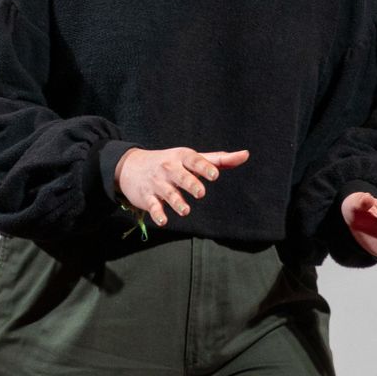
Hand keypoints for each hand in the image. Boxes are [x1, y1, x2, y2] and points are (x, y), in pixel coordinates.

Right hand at [115, 147, 249, 226]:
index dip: (204, 167)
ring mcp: (157, 183)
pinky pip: (152, 206)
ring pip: (168, 193)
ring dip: (176, 202)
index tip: (215, 175)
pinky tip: (164, 220)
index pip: (194, 160)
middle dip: (190, 183)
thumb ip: (219, 160)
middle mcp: (169, 169)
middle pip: (180, 176)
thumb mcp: (192, 158)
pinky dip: (157, 213)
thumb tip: (245, 155)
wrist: (131, 167)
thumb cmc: (171, 163)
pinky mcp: (147, 197)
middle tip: (200, 192)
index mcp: (183, 157)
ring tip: (186, 210)